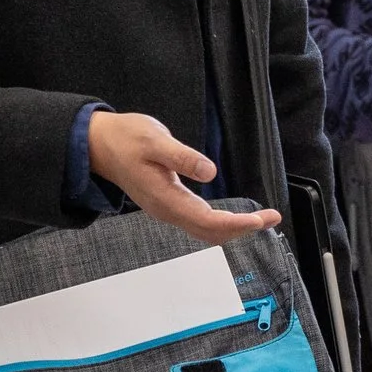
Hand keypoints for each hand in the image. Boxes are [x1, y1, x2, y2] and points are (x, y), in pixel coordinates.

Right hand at [87, 111, 280, 244]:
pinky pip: (198, 221)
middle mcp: (167, 210)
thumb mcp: (155, 140)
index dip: (237, 224)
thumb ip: (182, 157)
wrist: (99, 145)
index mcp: (166, 199)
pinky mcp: (168, 203)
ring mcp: (167, 209)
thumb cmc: (125, 139)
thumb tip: (209, 172)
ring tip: (261, 220)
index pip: (208, 221)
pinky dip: (221, 222)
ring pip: (205, 229)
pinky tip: (234, 217)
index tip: (261, 220)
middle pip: (210, 232)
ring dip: (234, 228)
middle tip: (272, 218)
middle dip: (243, 228)